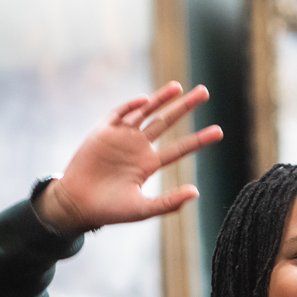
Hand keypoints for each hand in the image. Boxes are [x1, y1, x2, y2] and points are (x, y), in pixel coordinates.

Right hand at [36, 82, 223, 233]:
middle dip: (185, 107)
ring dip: (161, 98)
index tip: (219, 131)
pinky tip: (147, 100)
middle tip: (205, 92)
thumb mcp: (143, 209)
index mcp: (149, 164)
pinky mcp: (103, 132)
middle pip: (166, 122)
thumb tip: (196, 192)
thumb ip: (169, 202)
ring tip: (180, 86)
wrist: (77, 205)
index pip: (180, 149)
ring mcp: (121, 137)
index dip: (198, 140)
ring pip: (146, 112)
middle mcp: (138, 147)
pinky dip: (132, 106)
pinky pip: (120, 114)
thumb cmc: (110, 210)